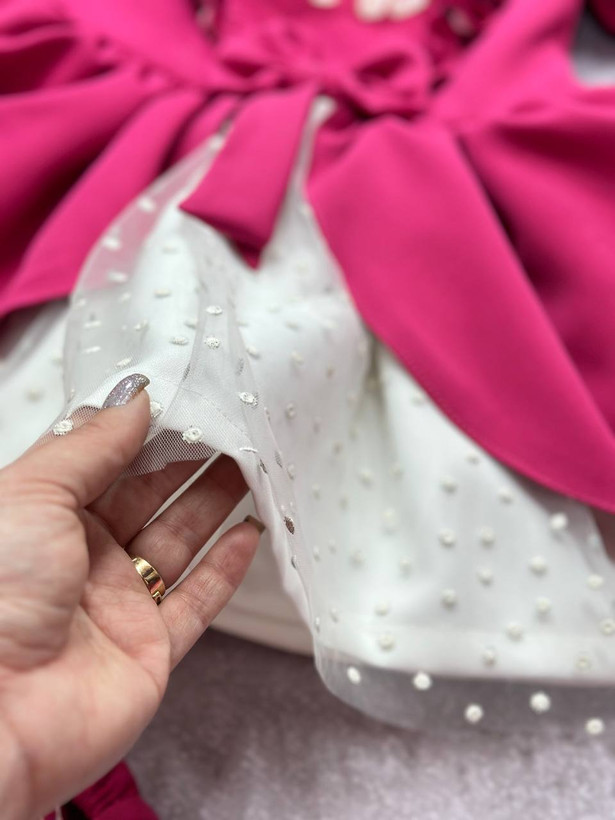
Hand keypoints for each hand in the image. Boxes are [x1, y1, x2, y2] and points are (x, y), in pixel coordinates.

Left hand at [0, 375, 260, 818]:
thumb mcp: (32, 492)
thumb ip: (90, 445)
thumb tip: (134, 399)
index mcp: (43, 517)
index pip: (106, 464)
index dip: (146, 434)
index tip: (186, 403)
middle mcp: (81, 559)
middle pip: (148, 499)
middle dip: (188, 462)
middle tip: (230, 428)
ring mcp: (118, 605)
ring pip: (179, 542)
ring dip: (214, 504)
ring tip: (251, 465)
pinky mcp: (149, 650)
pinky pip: (197, 602)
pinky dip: (226, 569)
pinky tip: (249, 533)